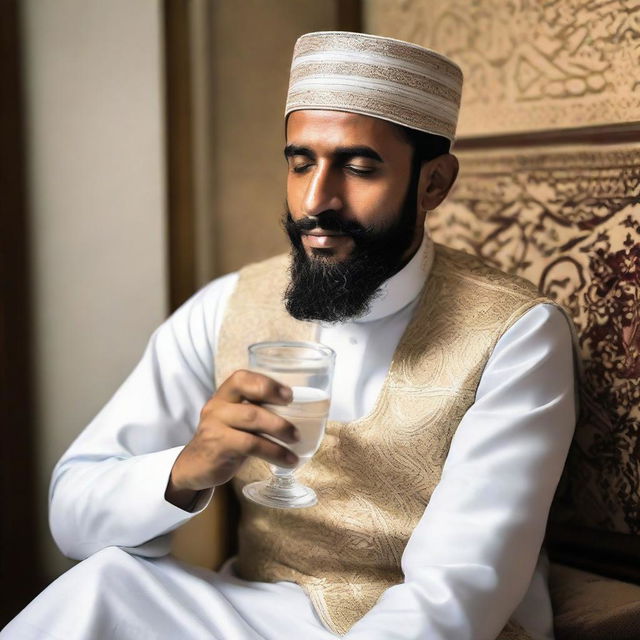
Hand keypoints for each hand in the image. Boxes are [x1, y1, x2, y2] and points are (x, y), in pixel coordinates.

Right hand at [167, 370, 298, 495]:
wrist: (195, 466)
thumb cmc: (226, 439)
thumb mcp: (238, 420)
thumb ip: (258, 410)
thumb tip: (299, 411)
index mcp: (224, 394)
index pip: (241, 378)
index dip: (266, 383)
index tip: (289, 395)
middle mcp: (217, 406)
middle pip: (249, 398)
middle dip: (277, 408)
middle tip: (297, 424)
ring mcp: (214, 425)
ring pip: (252, 420)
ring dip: (280, 430)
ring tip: (296, 440)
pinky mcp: (218, 446)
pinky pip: (251, 445)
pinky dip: (274, 452)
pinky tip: (288, 459)